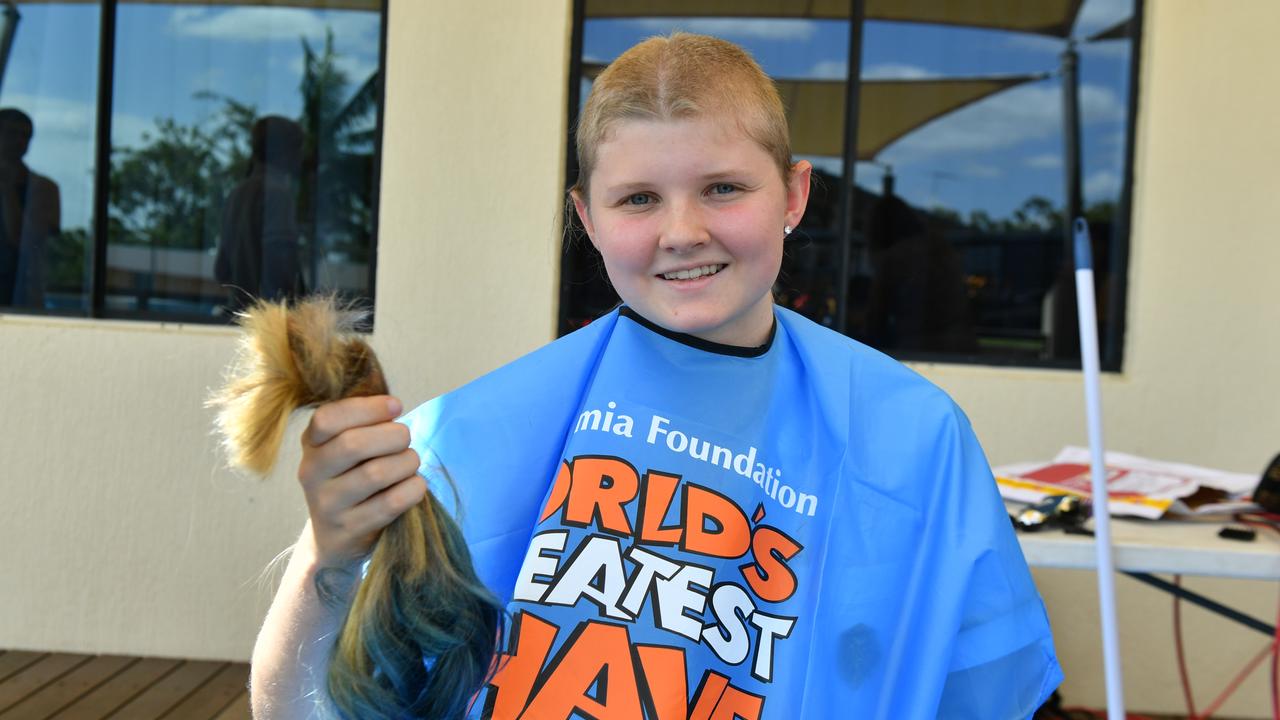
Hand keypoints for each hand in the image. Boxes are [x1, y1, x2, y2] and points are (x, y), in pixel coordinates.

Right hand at [297, 395, 425, 567]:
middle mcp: (312, 474)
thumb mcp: (344, 448)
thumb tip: (393, 406)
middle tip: (405, 438)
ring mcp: (328, 505)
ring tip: (410, 462)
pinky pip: (392, 502)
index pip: (327, 418)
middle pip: (353, 445)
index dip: (367, 408)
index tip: (396, 406)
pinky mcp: (350, 530)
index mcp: (311, 445)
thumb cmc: (351, 477)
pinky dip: (413, 488)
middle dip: (393, 435)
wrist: (333, 538)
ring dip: (407, 462)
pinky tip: (414, 485)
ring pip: (376, 473)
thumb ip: (362, 423)